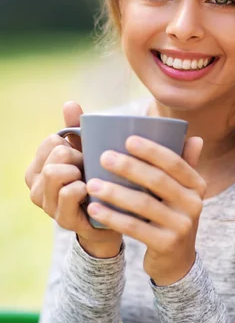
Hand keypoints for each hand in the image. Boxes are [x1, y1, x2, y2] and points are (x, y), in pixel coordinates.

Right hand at [25, 101, 121, 257]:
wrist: (110, 219)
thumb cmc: (95, 182)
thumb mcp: (85, 153)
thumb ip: (75, 129)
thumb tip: (69, 103)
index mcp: (38, 168)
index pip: (50, 141)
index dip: (71, 144)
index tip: (82, 154)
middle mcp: (36, 186)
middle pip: (55, 153)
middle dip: (77, 156)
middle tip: (88, 169)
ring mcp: (47, 205)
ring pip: (55, 172)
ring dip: (78, 171)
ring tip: (88, 180)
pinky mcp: (62, 219)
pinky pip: (68, 192)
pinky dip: (82, 187)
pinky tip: (91, 191)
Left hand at [86, 135, 205, 284]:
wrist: (177, 260)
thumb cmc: (171, 215)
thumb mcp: (182, 192)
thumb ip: (184, 165)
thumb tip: (194, 137)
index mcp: (197, 185)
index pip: (175, 163)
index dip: (152, 150)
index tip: (128, 139)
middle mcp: (194, 204)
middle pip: (158, 181)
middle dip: (130, 167)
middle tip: (104, 157)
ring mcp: (181, 226)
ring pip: (144, 204)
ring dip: (115, 192)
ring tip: (92, 184)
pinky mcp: (166, 244)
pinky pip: (134, 227)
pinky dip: (112, 217)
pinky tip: (94, 209)